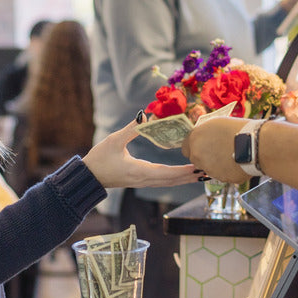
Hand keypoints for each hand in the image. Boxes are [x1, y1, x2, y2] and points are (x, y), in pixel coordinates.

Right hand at [81, 120, 198, 188]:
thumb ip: (131, 128)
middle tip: (209, 171)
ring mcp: (143, 182)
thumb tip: (145, 115)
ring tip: (202, 174)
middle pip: (172, 180)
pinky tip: (185, 175)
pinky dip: (176, 178)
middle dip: (191, 176)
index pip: (166, 173)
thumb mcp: (114, 140)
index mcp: (139, 171)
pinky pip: (163, 181)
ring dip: (186, 179)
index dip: (183, 171)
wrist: (88, 177)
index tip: (198, 167)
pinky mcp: (141, 181)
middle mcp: (144, 180)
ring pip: (169, 182)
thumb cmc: (99, 159)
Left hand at [181, 116, 251, 183]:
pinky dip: (226, 170)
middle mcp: (197, 155)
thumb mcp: (217, 123)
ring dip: (215, 164)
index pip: (186, 147)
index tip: (203, 145)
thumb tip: (203, 136)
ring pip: (208, 168)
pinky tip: (236, 162)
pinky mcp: (220, 178)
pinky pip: (221, 174)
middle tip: (219, 150)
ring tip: (230, 155)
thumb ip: (205, 132)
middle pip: (196, 159)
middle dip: (204, 156)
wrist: (255, 144)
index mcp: (195, 138)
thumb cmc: (238, 129)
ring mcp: (208, 168)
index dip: (195, 146)